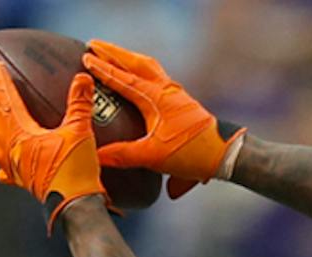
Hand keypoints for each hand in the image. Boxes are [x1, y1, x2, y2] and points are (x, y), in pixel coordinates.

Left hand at [0, 63, 106, 229]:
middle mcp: (11, 148)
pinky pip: (3, 170)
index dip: (1, 81)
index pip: (7, 100)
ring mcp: (13, 166)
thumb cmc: (75, 171)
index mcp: (21, 133)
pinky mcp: (22, 181)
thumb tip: (83, 79)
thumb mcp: (80, 132)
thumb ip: (80, 104)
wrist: (75, 205)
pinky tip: (0, 169)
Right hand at [83, 40, 233, 197]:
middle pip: (136, 63)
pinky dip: (145, 70)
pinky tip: (143, 77)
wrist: (226, 155)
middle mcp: (166, 90)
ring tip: (115, 55)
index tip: (85, 57)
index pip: (123, 78)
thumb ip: (124, 155)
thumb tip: (96, 155)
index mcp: (155, 98)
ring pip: (150, 67)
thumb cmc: (191, 153)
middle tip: (94, 45)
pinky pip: (159, 76)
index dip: (103, 68)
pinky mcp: (183, 101)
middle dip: (113, 53)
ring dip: (130, 59)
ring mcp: (176, 94)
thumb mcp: (154, 157)